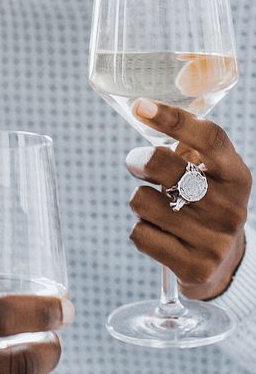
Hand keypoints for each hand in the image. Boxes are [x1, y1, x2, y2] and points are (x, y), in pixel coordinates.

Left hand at [125, 99, 251, 299]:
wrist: (223, 265)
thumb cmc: (206, 203)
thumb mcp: (211, 173)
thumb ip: (188, 144)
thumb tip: (145, 110)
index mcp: (236, 175)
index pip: (208, 138)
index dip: (172, 119)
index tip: (140, 106)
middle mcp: (230, 207)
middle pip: (163, 165)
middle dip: (138, 160)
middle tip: (137, 164)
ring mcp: (215, 240)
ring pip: (142, 201)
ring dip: (141, 202)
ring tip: (160, 210)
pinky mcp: (195, 267)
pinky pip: (140, 235)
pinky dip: (141, 231)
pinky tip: (161, 236)